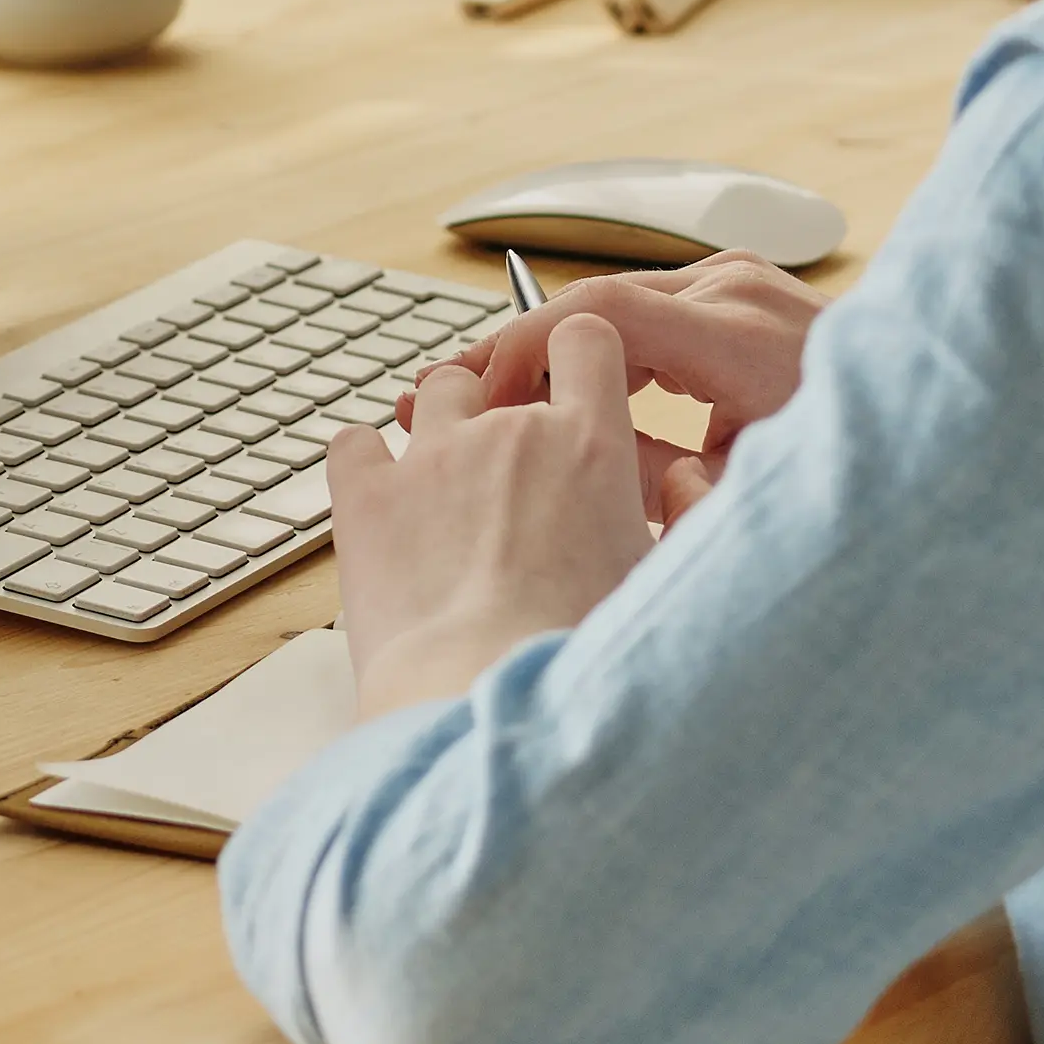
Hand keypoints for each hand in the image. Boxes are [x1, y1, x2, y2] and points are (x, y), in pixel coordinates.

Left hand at [333, 314, 655, 718]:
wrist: (479, 704)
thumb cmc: (579, 660)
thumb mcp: (663, 583)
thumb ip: (688, 514)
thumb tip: (683, 474)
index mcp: (589, 444)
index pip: (586, 339)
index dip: (579, 357)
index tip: (573, 388)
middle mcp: (510, 432)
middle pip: (507, 378)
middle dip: (513, 421)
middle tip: (518, 492)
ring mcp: (431, 457)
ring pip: (437, 393)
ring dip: (446, 427)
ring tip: (454, 495)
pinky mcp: (365, 497)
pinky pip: (354, 442)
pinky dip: (366, 461)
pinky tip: (384, 500)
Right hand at [409, 254, 823, 526]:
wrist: (930, 419)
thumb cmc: (854, 468)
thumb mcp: (750, 497)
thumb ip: (662, 487)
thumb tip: (581, 475)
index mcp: (738, 333)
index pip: (600, 310)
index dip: (525, 346)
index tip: (472, 393)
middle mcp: (735, 288)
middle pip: (595, 305)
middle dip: (517, 355)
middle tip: (441, 402)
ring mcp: (739, 281)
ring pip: (614, 309)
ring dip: (554, 356)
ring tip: (485, 406)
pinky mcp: (739, 292)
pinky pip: (649, 315)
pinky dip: (601, 352)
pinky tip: (557, 394)